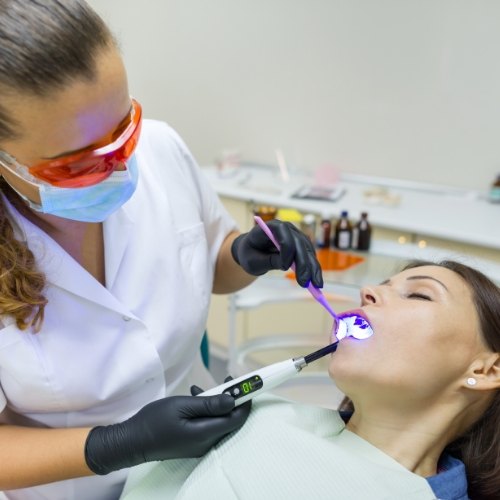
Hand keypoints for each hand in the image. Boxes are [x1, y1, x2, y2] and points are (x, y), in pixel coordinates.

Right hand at [84, 390, 250, 474]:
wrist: (132, 441)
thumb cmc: (155, 421)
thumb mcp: (182, 406)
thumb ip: (209, 404)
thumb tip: (233, 400)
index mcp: (206, 434)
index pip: (237, 418)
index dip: (245, 400)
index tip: (247, 384)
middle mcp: (207, 442)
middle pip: (230, 420)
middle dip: (231, 399)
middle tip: (226, 381)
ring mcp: (199, 445)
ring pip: (219, 421)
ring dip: (216, 403)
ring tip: (202, 388)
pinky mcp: (193, 443)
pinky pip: (208, 425)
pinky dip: (206, 410)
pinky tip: (195, 398)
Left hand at [231, 219, 322, 286]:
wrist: (253, 251)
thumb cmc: (250, 254)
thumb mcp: (252, 261)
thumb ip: (268, 261)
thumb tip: (285, 265)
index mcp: (270, 227)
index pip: (283, 232)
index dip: (286, 248)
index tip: (285, 267)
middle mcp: (286, 228)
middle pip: (299, 243)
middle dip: (303, 263)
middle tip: (304, 282)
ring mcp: (296, 236)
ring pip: (308, 251)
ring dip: (313, 268)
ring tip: (315, 285)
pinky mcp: (301, 245)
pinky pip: (310, 256)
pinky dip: (314, 268)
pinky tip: (316, 281)